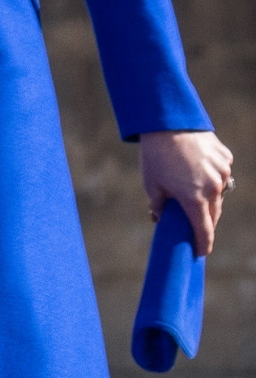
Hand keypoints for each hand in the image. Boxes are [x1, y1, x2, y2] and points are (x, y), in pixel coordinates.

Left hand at [142, 129, 230, 254]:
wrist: (169, 125)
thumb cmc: (156, 157)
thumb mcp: (152, 185)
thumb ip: (158, 205)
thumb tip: (159, 218)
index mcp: (194, 198)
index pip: (203, 229)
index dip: (203, 243)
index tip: (201, 253)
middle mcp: (213, 187)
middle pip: (213, 213)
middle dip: (205, 222)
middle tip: (195, 228)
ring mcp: (223, 172)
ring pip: (219, 193)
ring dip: (209, 198)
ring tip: (194, 196)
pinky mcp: (226, 158)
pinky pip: (221, 175)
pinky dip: (212, 178)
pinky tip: (199, 173)